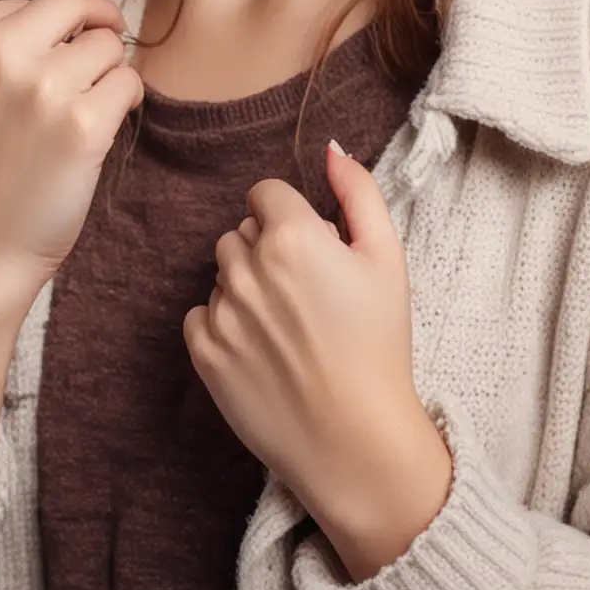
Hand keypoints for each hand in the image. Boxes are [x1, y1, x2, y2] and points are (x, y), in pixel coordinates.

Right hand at [0, 0, 144, 317]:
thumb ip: (10, 47)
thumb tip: (78, 15)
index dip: (67, 19)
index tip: (69, 43)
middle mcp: (6, 56)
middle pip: (78, 5)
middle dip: (98, 26)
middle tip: (103, 54)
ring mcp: (46, 88)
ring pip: (109, 47)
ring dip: (110, 74)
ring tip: (86, 111)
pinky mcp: (85, 124)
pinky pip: (130, 84)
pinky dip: (126, 103)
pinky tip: (103, 129)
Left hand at [182, 142, 430, 529]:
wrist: (355, 440)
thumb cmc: (378, 345)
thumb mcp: (387, 258)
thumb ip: (359, 192)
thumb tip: (331, 149)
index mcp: (292, 236)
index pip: (265, 193)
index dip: (292, 217)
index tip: (314, 250)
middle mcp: (248, 267)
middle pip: (243, 231)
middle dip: (269, 248)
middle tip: (309, 293)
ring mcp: (222, 311)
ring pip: (223, 271)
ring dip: (248, 285)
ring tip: (289, 325)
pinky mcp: (204, 352)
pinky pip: (202, 314)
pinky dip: (226, 324)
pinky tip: (264, 350)